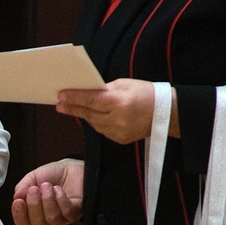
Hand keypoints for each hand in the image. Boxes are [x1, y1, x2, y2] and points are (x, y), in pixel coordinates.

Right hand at [9, 160, 84, 224]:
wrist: (71, 167)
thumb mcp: (32, 178)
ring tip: (47, 185)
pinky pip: (67, 212)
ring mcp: (63, 217)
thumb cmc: (52, 174)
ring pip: (52, 218)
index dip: (19, 216)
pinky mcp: (76, 211)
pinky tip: (58, 189)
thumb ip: (22, 187)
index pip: (24, 224)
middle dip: (34, 205)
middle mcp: (47, 218)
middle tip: (33, 189)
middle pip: (38, 223)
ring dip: (47, 200)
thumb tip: (16, 197)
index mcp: (34, 212)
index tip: (18, 202)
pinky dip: (60, 199)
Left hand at [55, 77, 169, 144]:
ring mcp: (118, 132)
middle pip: (89, 114)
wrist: (165, 113)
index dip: (75, 98)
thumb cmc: (145, 93)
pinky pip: (102, 130)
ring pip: (94, 123)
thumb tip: (86, 92)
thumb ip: (104, 90)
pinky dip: (96, 122)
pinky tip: (92, 116)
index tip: (61, 96)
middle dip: (73, 108)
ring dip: (84, 115)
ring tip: (73, 108)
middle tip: (60, 104)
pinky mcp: (120, 139)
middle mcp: (118, 119)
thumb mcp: (124, 85)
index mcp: (119, 102)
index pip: (91, 99)